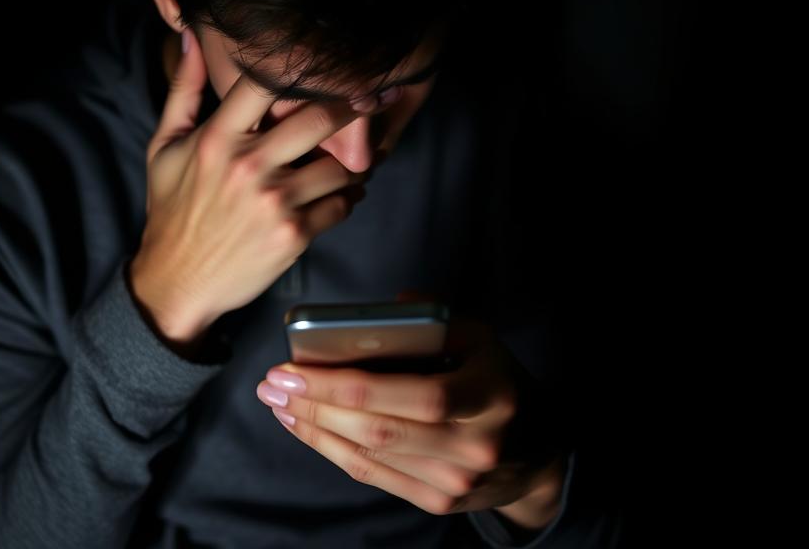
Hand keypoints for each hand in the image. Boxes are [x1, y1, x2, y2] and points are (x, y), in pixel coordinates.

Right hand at [129, 28, 395, 341]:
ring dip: (352, 164)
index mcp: (217, 138)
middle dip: (351, 107)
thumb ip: (182, 91)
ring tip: (354, 160)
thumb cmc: (171, 210)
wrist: (177, 281)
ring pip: (339, 166)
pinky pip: (340, 205)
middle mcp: (248, 166)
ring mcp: (274, 201)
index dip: (301, 69)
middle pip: (318, 119)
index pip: (264, 84)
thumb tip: (191, 37)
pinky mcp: (294, 234)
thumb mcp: (163, 147)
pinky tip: (342, 194)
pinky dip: (347, 198)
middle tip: (370, 100)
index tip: (327, 66)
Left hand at [255, 292, 567, 525]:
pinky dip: (332, 450)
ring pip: (369, 455)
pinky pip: (373, 475)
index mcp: (487, 396)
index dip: (344, 384)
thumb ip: (437, 318)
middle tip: (271, 385)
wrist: (537, 452)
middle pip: (379, 430)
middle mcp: (473, 446)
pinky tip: (306, 427)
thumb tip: (386, 307)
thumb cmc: (498, 382)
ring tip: (278, 402)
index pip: (409, 395)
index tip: (293, 367)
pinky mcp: (437, 500)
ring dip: (314, 427)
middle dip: (315, 406)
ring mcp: (455, 481)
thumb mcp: (482, 340)